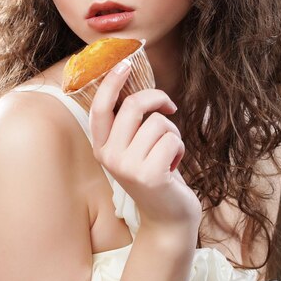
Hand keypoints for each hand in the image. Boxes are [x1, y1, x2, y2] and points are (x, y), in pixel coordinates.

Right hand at [89, 59, 201, 233]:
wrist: (167, 217)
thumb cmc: (156, 173)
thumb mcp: (136, 147)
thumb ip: (130, 122)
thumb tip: (135, 83)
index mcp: (102, 147)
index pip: (100, 107)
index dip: (112, 82)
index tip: (125, 63)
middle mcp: (109, 156)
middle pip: (133, 106)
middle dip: (157, 99)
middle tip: (169, 107)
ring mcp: (127, 167)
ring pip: (158, 123)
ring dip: (173, 133)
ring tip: (169, 153)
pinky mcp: (149, 175)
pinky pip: (172, 140)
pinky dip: (180, 148)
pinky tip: (174, 166)